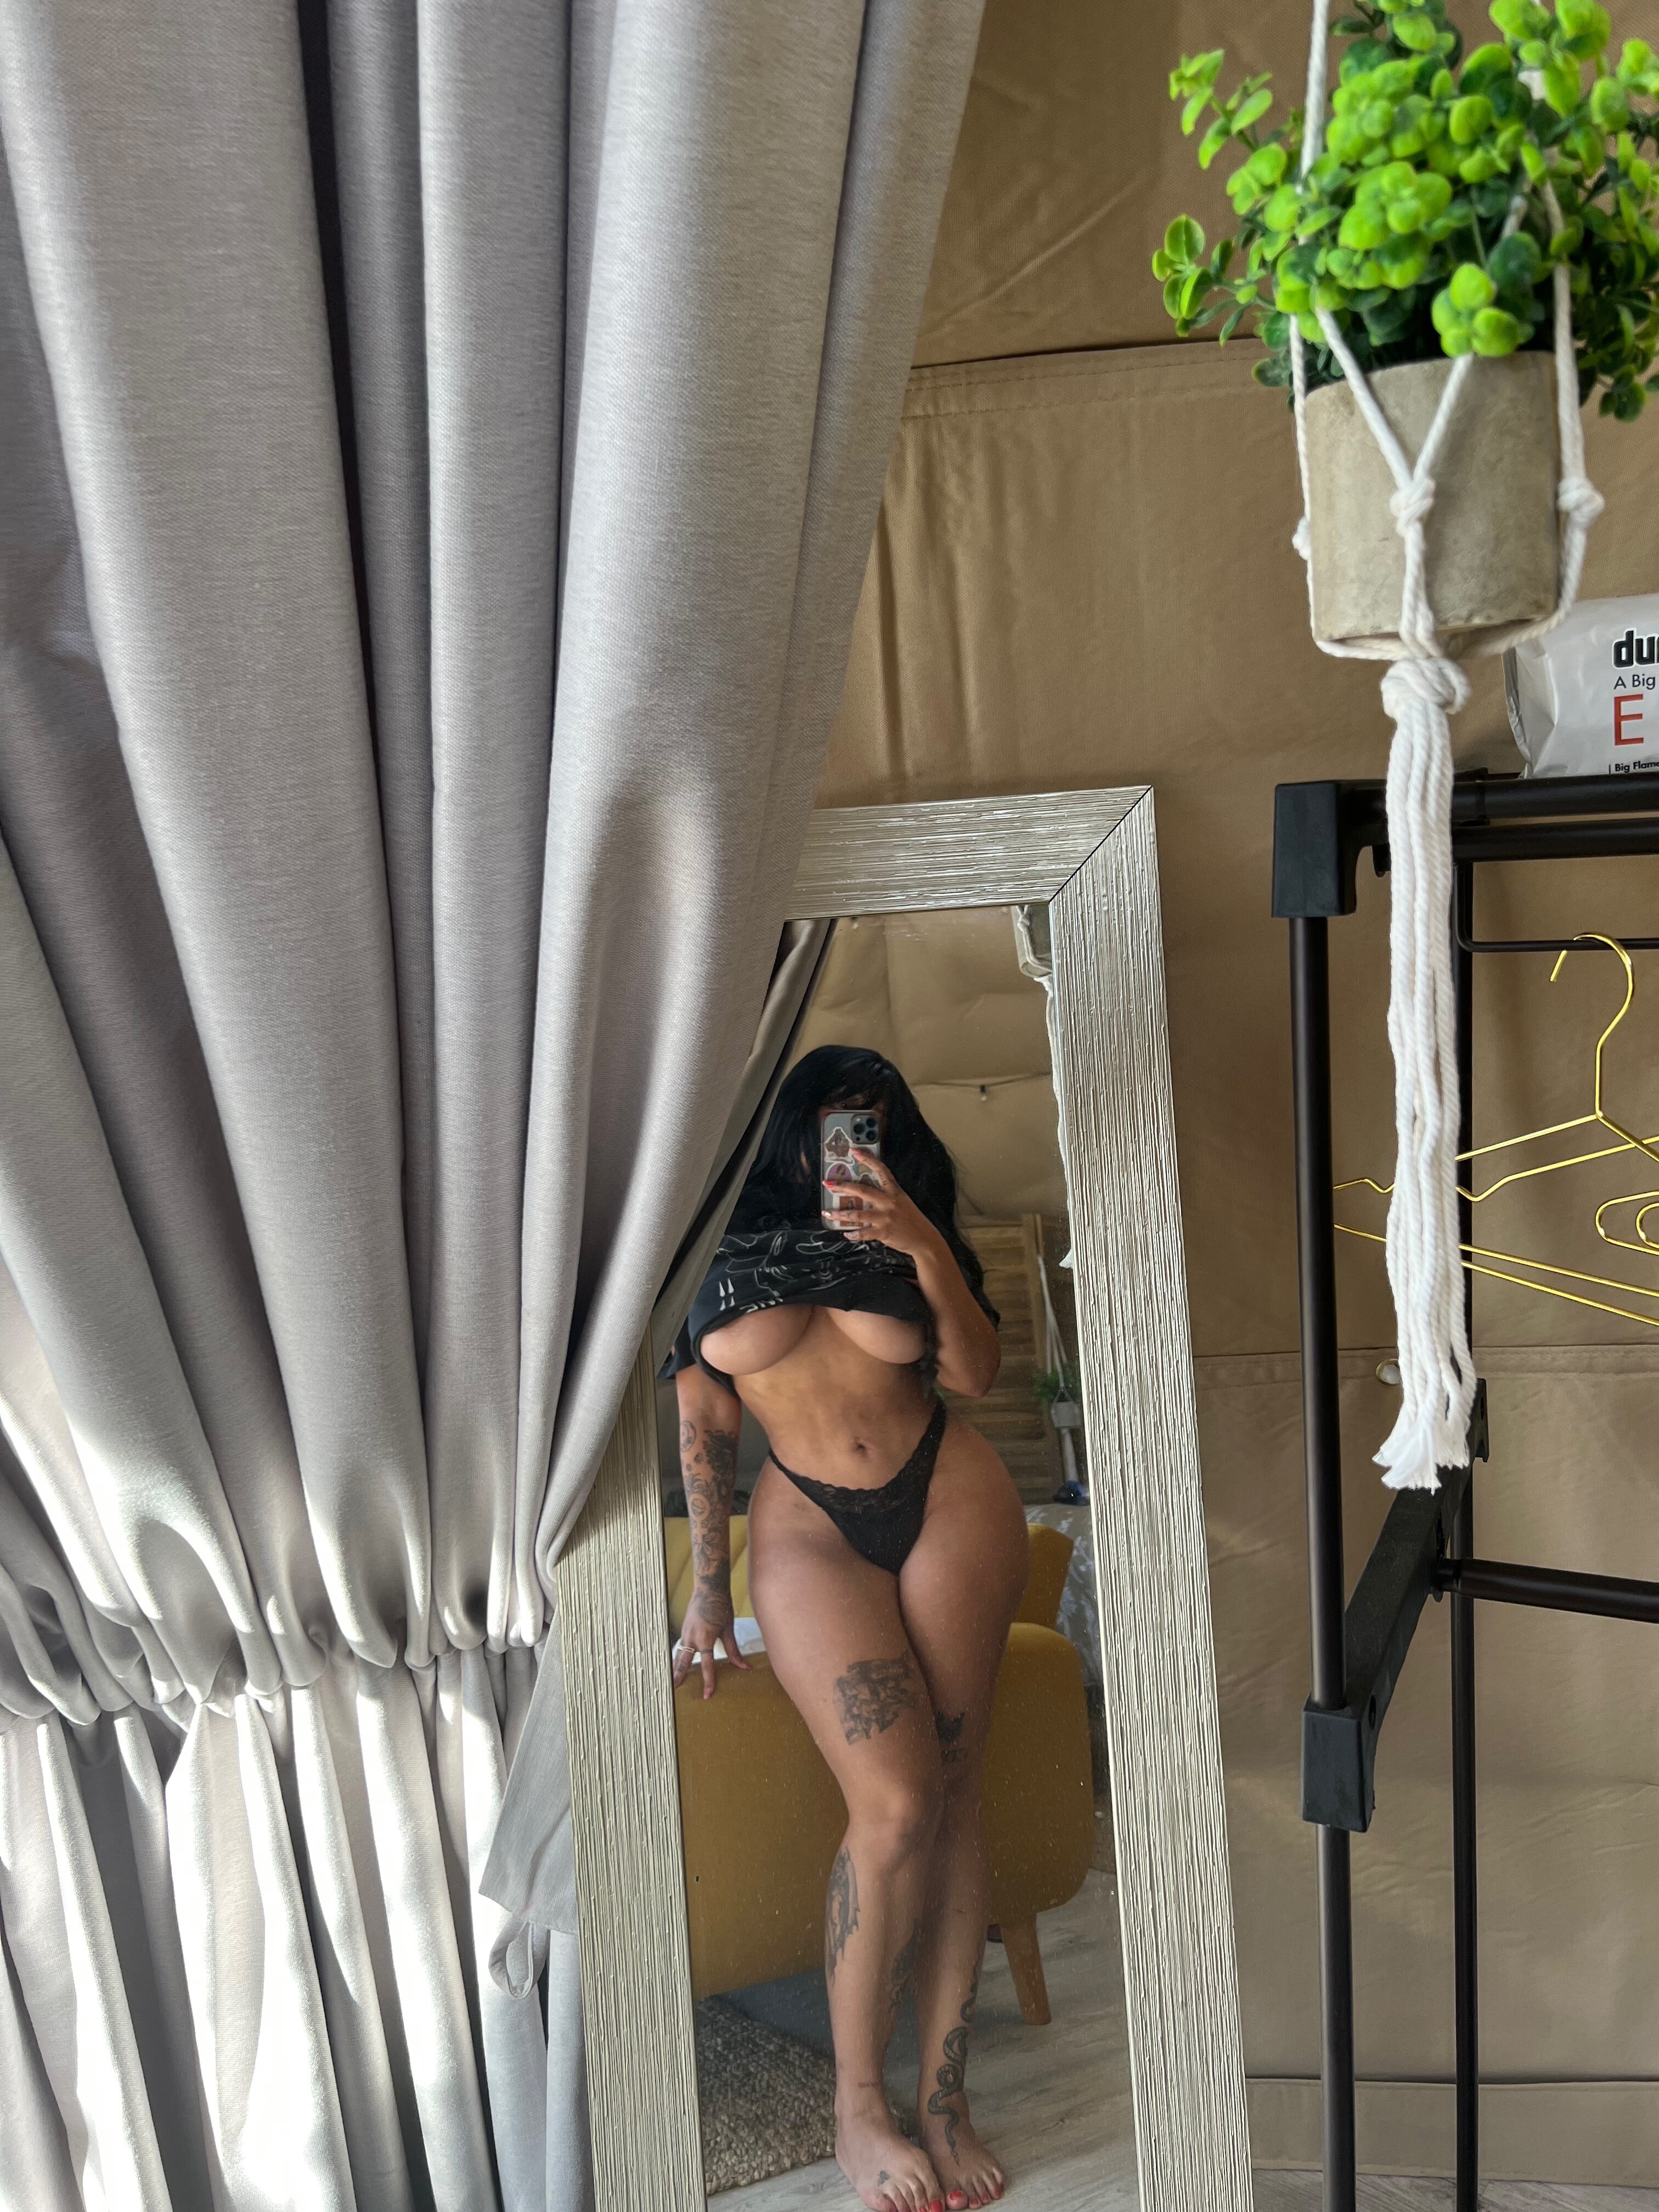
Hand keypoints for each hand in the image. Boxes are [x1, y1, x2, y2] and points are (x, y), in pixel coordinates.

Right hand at [673, 1585, 751, 1699]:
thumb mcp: (728, 1628)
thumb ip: (733, 1650)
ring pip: (678, 1655)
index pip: (706, 1664)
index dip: (708, 1680)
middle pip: (683, 1662)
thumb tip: (744, 1667)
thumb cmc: (721, 1606)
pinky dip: (678, 1658)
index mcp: (705, 1637)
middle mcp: (692, 1637)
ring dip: (675, 1668)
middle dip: (678, 1677)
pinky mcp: (684, 1629)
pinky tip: (677, 1666)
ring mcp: (685, 1632)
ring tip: (672, 1683)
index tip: (707, 1694)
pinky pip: (680, 1647)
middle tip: (674, 1692)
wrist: (708, 1587)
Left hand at [824, 1149, 939, 1260]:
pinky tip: (846, 1233)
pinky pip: (863, 1233)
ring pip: (857, 1214)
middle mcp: (889, 1202)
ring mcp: (885, 1217)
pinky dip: (853, 1234)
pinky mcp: (883, 1232)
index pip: (881, 1170)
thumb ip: (887, 1196)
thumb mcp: (902, 1202)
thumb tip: (865, 1194)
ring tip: (827, 1213)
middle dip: (843, 1186)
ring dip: (840, 1214)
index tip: (854, 1151)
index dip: (867, 1159)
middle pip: (862, 1191)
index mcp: (894, 1191)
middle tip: (828, 1183)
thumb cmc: (912, 1219)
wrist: (924, 1239)